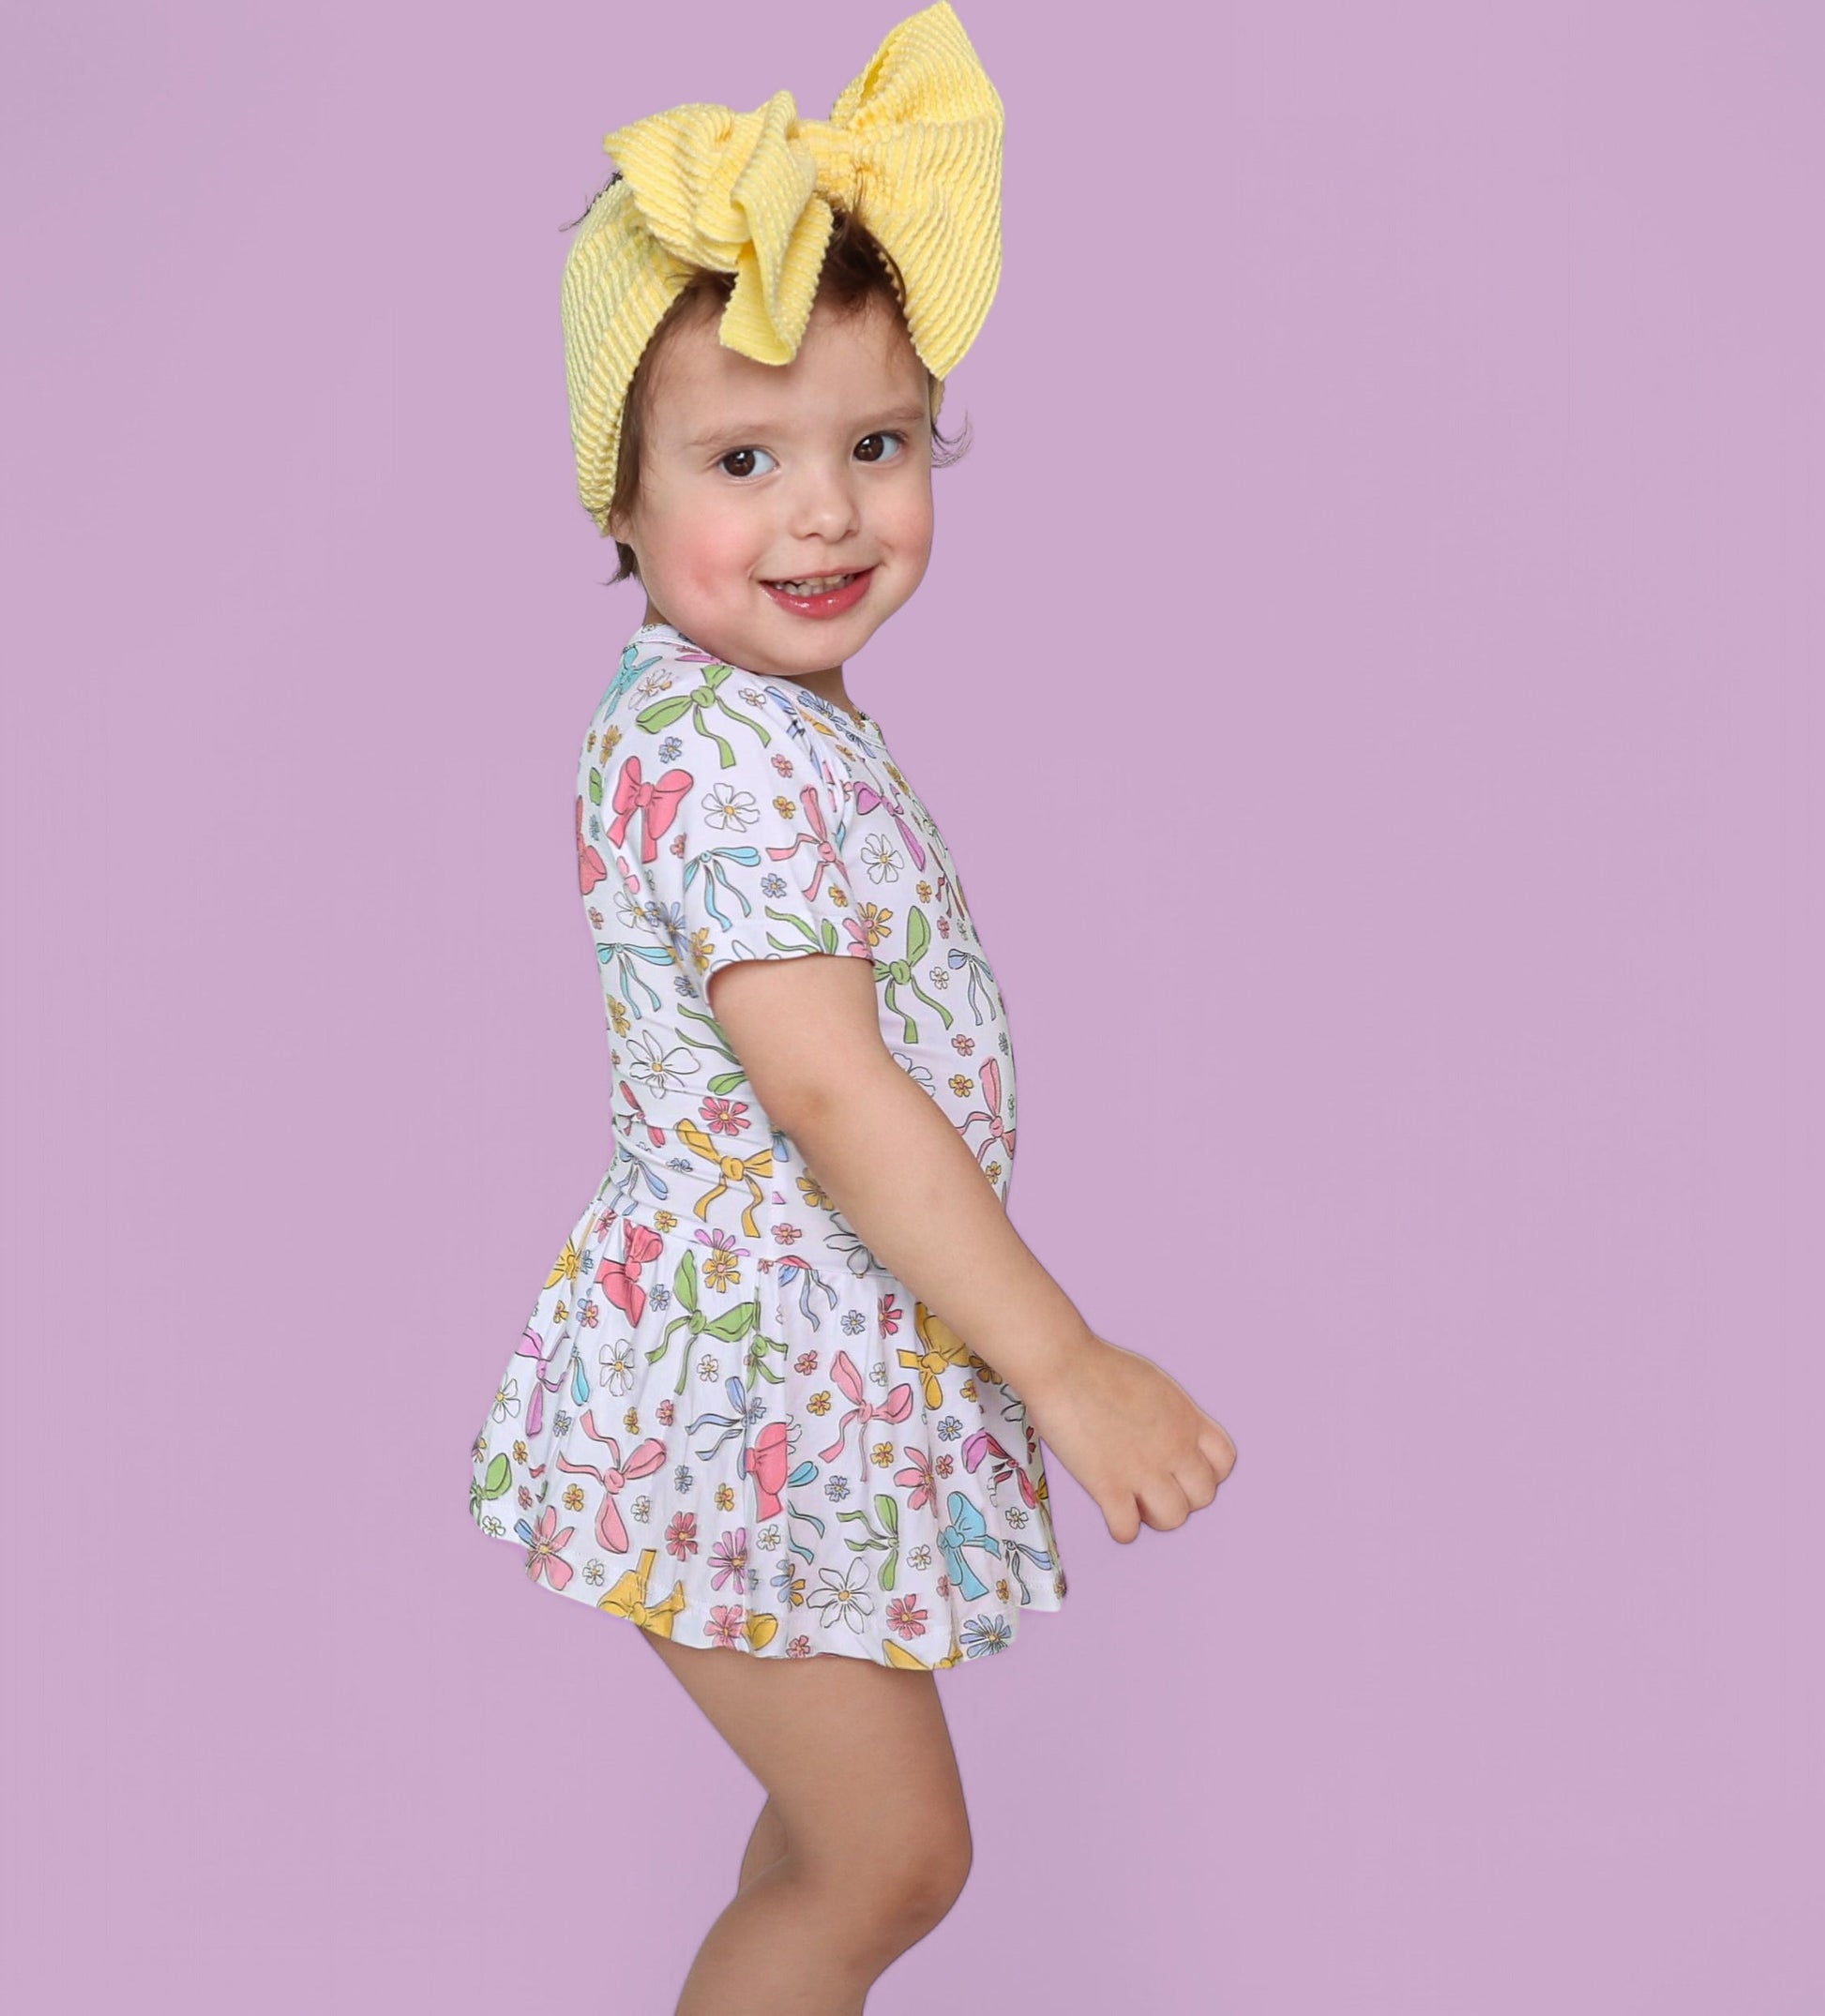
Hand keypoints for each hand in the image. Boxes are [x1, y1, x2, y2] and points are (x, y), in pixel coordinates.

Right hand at [1022, 1332, 1237, 1544]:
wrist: (1063, 1366)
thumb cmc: (1098, 1367)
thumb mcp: (1155, 1384)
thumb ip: (1172, 1415)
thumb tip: (1169, 1437)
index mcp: (1186, 1419)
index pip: (1224, 1462)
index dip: (1205, 1471)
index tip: (1181, 1467)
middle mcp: (1174, 1447)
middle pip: (1204, 1496)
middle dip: (1181, 1495)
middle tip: (1153, 1485)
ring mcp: (1143, 1470)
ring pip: (1174, 1519)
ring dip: (1154, 1516)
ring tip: (1133, 1500)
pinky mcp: (1109, 1486)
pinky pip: (1129, 1532)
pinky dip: (1120, 1527)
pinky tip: (1109, 1509)